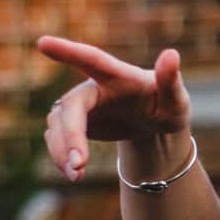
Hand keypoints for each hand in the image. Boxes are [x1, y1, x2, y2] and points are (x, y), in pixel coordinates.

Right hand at [37, 35, 192, 180]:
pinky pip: (56, 139)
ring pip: (58, 124)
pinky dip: (60, 157)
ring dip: (62, 151)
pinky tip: (73, 173)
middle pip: (71, 105)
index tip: (43, 43)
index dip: (69, 52)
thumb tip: (172, 54)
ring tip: (76, 176)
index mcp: (118, 76)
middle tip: (79, 165)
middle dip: (71, 135)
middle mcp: (93, 87)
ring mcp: (80, 105)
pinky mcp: (72, 123)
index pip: (91, 60)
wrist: (153, 125)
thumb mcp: (176, 99)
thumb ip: (171, 80)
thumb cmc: (167, 105)